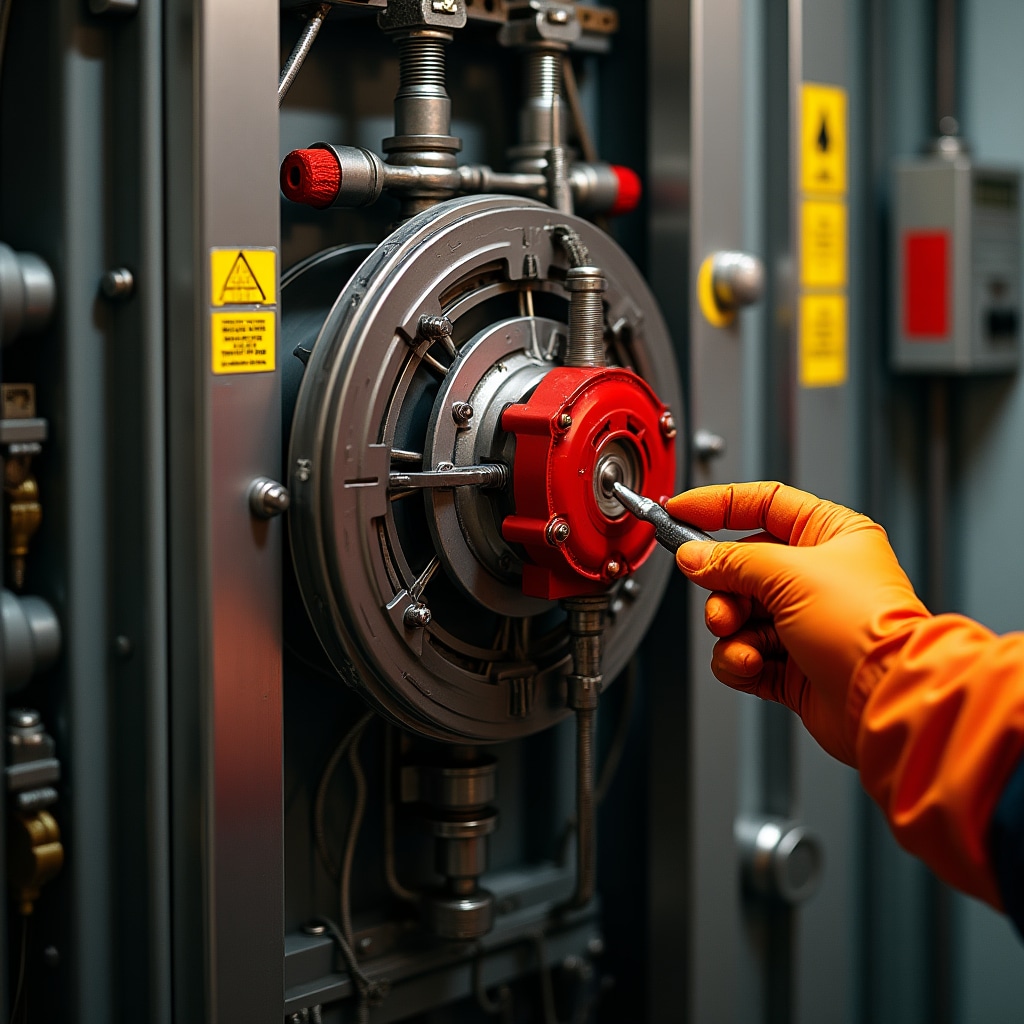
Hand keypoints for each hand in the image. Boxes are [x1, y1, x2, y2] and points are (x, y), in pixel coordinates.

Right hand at [667, 481, 929, 764]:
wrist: (885, 701)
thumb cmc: (866, 630)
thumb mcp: (790, 574)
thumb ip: (732, 560)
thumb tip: (694, 556)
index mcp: (830, 535)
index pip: (763, 503)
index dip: (717, 504)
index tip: (680, 510)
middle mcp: (818, 576)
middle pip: (742, 566)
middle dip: (723, 589)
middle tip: (722, 604)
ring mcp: (804, 622)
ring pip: (738, 614)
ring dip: (731, 630)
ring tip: (743, 642)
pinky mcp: (793, 665)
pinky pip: (743, 653)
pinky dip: (739, 661)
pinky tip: (751, 665)